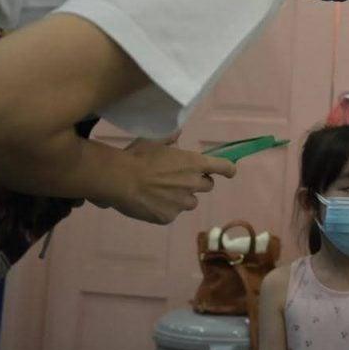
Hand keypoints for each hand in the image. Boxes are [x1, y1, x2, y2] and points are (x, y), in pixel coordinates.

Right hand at [96, 133, 236, 224]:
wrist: (119, 179)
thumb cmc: (138, 156)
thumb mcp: (154, 140)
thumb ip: (170, 138)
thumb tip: (178, 132)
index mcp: (194, 163)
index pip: (223, 167)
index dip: (228, 169)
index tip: (229, 171)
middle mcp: (193, 184)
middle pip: (207, 186)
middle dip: (198, 182)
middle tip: (180, 179)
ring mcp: (182, 203)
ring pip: (190, 202)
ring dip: (182, 197)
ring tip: (162, 192)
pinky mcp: (168, 217)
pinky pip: (172, 213)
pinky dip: (165, 209)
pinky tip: (150, 202)